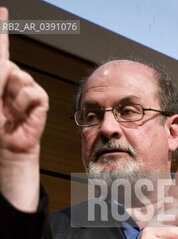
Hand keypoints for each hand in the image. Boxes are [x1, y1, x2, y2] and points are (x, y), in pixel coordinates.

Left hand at [0, 7, 48, 210]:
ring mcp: (25, 91)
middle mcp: (10, 83)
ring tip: (8, 112)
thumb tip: (5, 62)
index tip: (2, 10)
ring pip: (20, 76)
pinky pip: (33, 92)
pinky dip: (25, 103)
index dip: (0, 30)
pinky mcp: (38, 101)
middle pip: (7, 63)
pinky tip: (20, 114)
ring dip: (11, 95)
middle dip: (0, 80)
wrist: (6, 150)